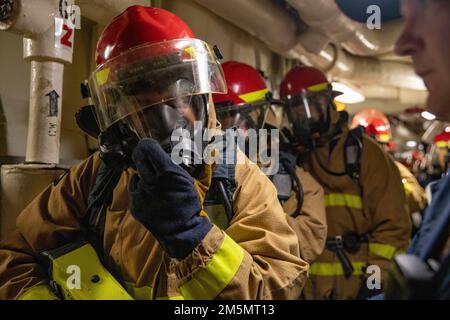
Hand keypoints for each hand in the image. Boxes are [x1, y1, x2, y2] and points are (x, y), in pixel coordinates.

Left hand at [129, 139, 211, 258]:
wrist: (182, 231)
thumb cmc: (191, 205)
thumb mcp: (199, 184)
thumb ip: (203, 165)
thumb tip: (213, 150)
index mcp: (168, 173)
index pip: (148, 148)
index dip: (148, 145)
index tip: (152, 147)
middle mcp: (151, 181)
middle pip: (138, 158)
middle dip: (143, 157)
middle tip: (150, 160)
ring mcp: (140, 194)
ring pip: (137, 174)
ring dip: (144, 175)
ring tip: (156, 184)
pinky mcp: (134, 204)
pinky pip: (134, 189)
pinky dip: (140, 189)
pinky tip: (152, 195)